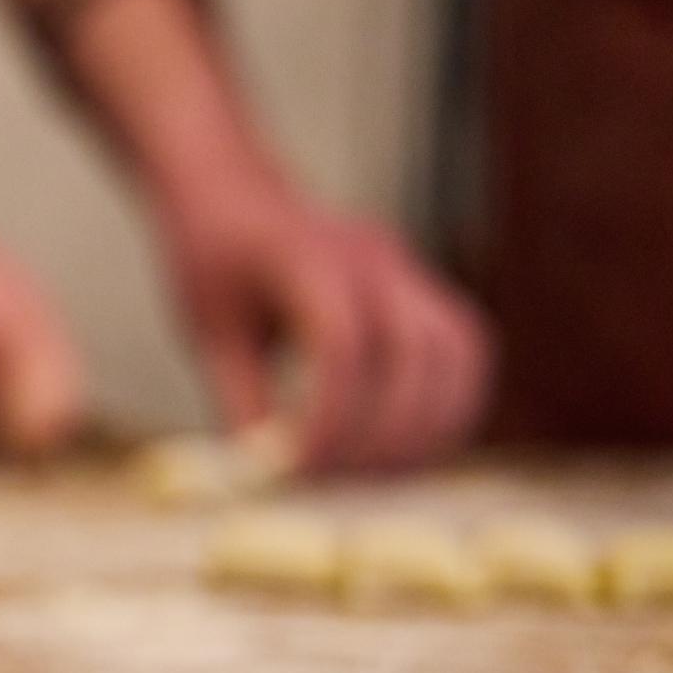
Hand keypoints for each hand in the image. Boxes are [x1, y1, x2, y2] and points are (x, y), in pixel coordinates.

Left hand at [160, 183, 492, 472]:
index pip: (342, 345)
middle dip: (386, 432)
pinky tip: (413, 445)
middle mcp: (370, 257)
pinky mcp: (422, 287)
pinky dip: (450, 403)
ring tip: (386, 475)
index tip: (303, 469)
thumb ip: (241, 401)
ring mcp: (404, 268)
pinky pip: (464, 348)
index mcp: (305, 258)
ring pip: (458, 350)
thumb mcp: (209, 332)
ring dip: (433, 423)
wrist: (233, 190)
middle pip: (413, 353)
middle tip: (345, 483)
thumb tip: (273, 479)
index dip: (331, 417)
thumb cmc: (213, 260)